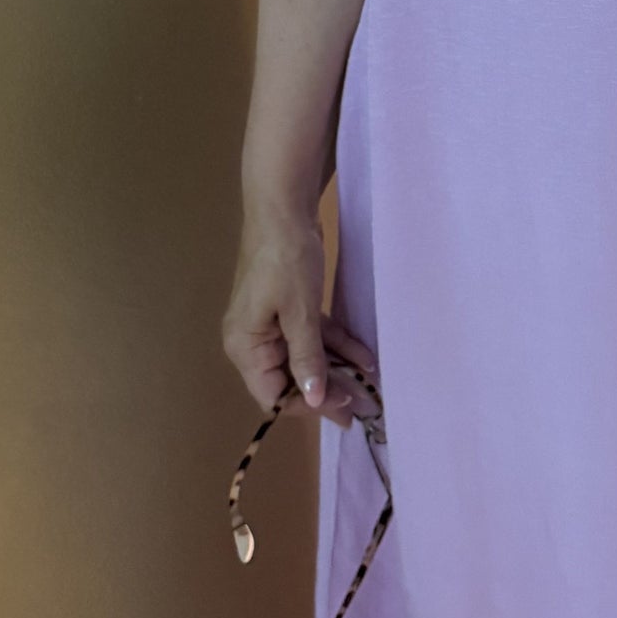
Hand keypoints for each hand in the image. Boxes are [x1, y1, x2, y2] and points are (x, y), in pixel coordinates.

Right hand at [222, 209, 377, 424]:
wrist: (284, 208)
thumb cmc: (285, 260)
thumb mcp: (300, 313)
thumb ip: (306, 358)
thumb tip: (312, 399)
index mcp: (246, 347)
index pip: (273, 394)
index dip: (308, 405)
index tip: (343, 409)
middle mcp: (254, 341)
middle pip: (291, 379)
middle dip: (327, 392)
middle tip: (363, 408)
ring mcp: (272, 325)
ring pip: (307, 358)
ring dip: (338, 370)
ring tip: (370, 388)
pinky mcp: (290, 309)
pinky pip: (314, 336)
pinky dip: (337, 345)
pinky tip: (365, 358)